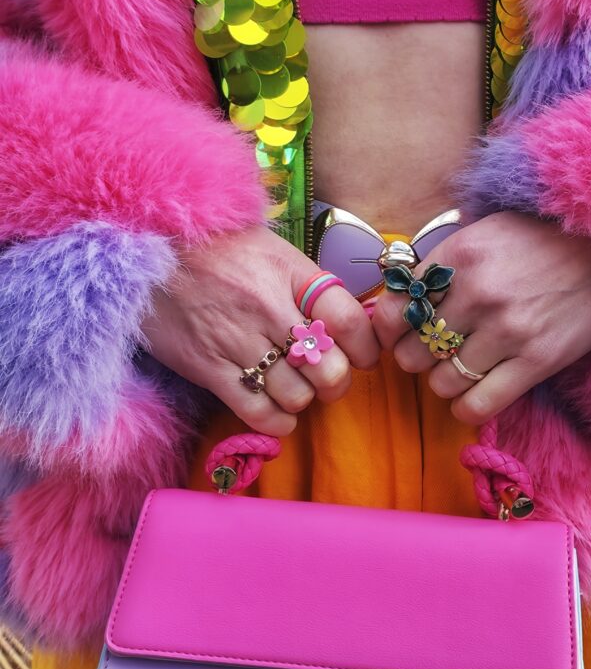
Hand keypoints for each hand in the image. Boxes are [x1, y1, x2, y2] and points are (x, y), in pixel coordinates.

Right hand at [142, 226, 378, 435]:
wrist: (145, 247)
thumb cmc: (216, 248)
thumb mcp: (271, 249)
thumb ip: (307, 285)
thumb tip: (345, 323)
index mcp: (291, 274)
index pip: (350, 321)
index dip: (367, 349)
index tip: (363, 357)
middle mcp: (269, 308)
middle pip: (329, 369)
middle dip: (335, 382)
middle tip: (325, 379)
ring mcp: (237, 340)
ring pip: (295, 397)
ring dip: (300, 401)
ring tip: (292, 389)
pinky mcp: (207, 368)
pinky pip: (256, 412)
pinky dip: (275, 422)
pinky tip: (276, 411)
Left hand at [374, 211, 590, 424]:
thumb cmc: (542, 241)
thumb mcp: (485, 232)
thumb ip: (441, 264)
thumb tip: (394, 300)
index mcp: (459, 255)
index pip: (392, 310)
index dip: (388, 331)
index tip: (398, 335)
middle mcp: (478, 293)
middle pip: (412, 353)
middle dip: (417, 358)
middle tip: (434, 353)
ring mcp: (508, 330)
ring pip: (441, 383)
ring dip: (444, 383)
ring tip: (460, 369)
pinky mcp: (537, 361)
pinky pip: (478, 404)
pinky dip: (466, 408)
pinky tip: (472, 397)